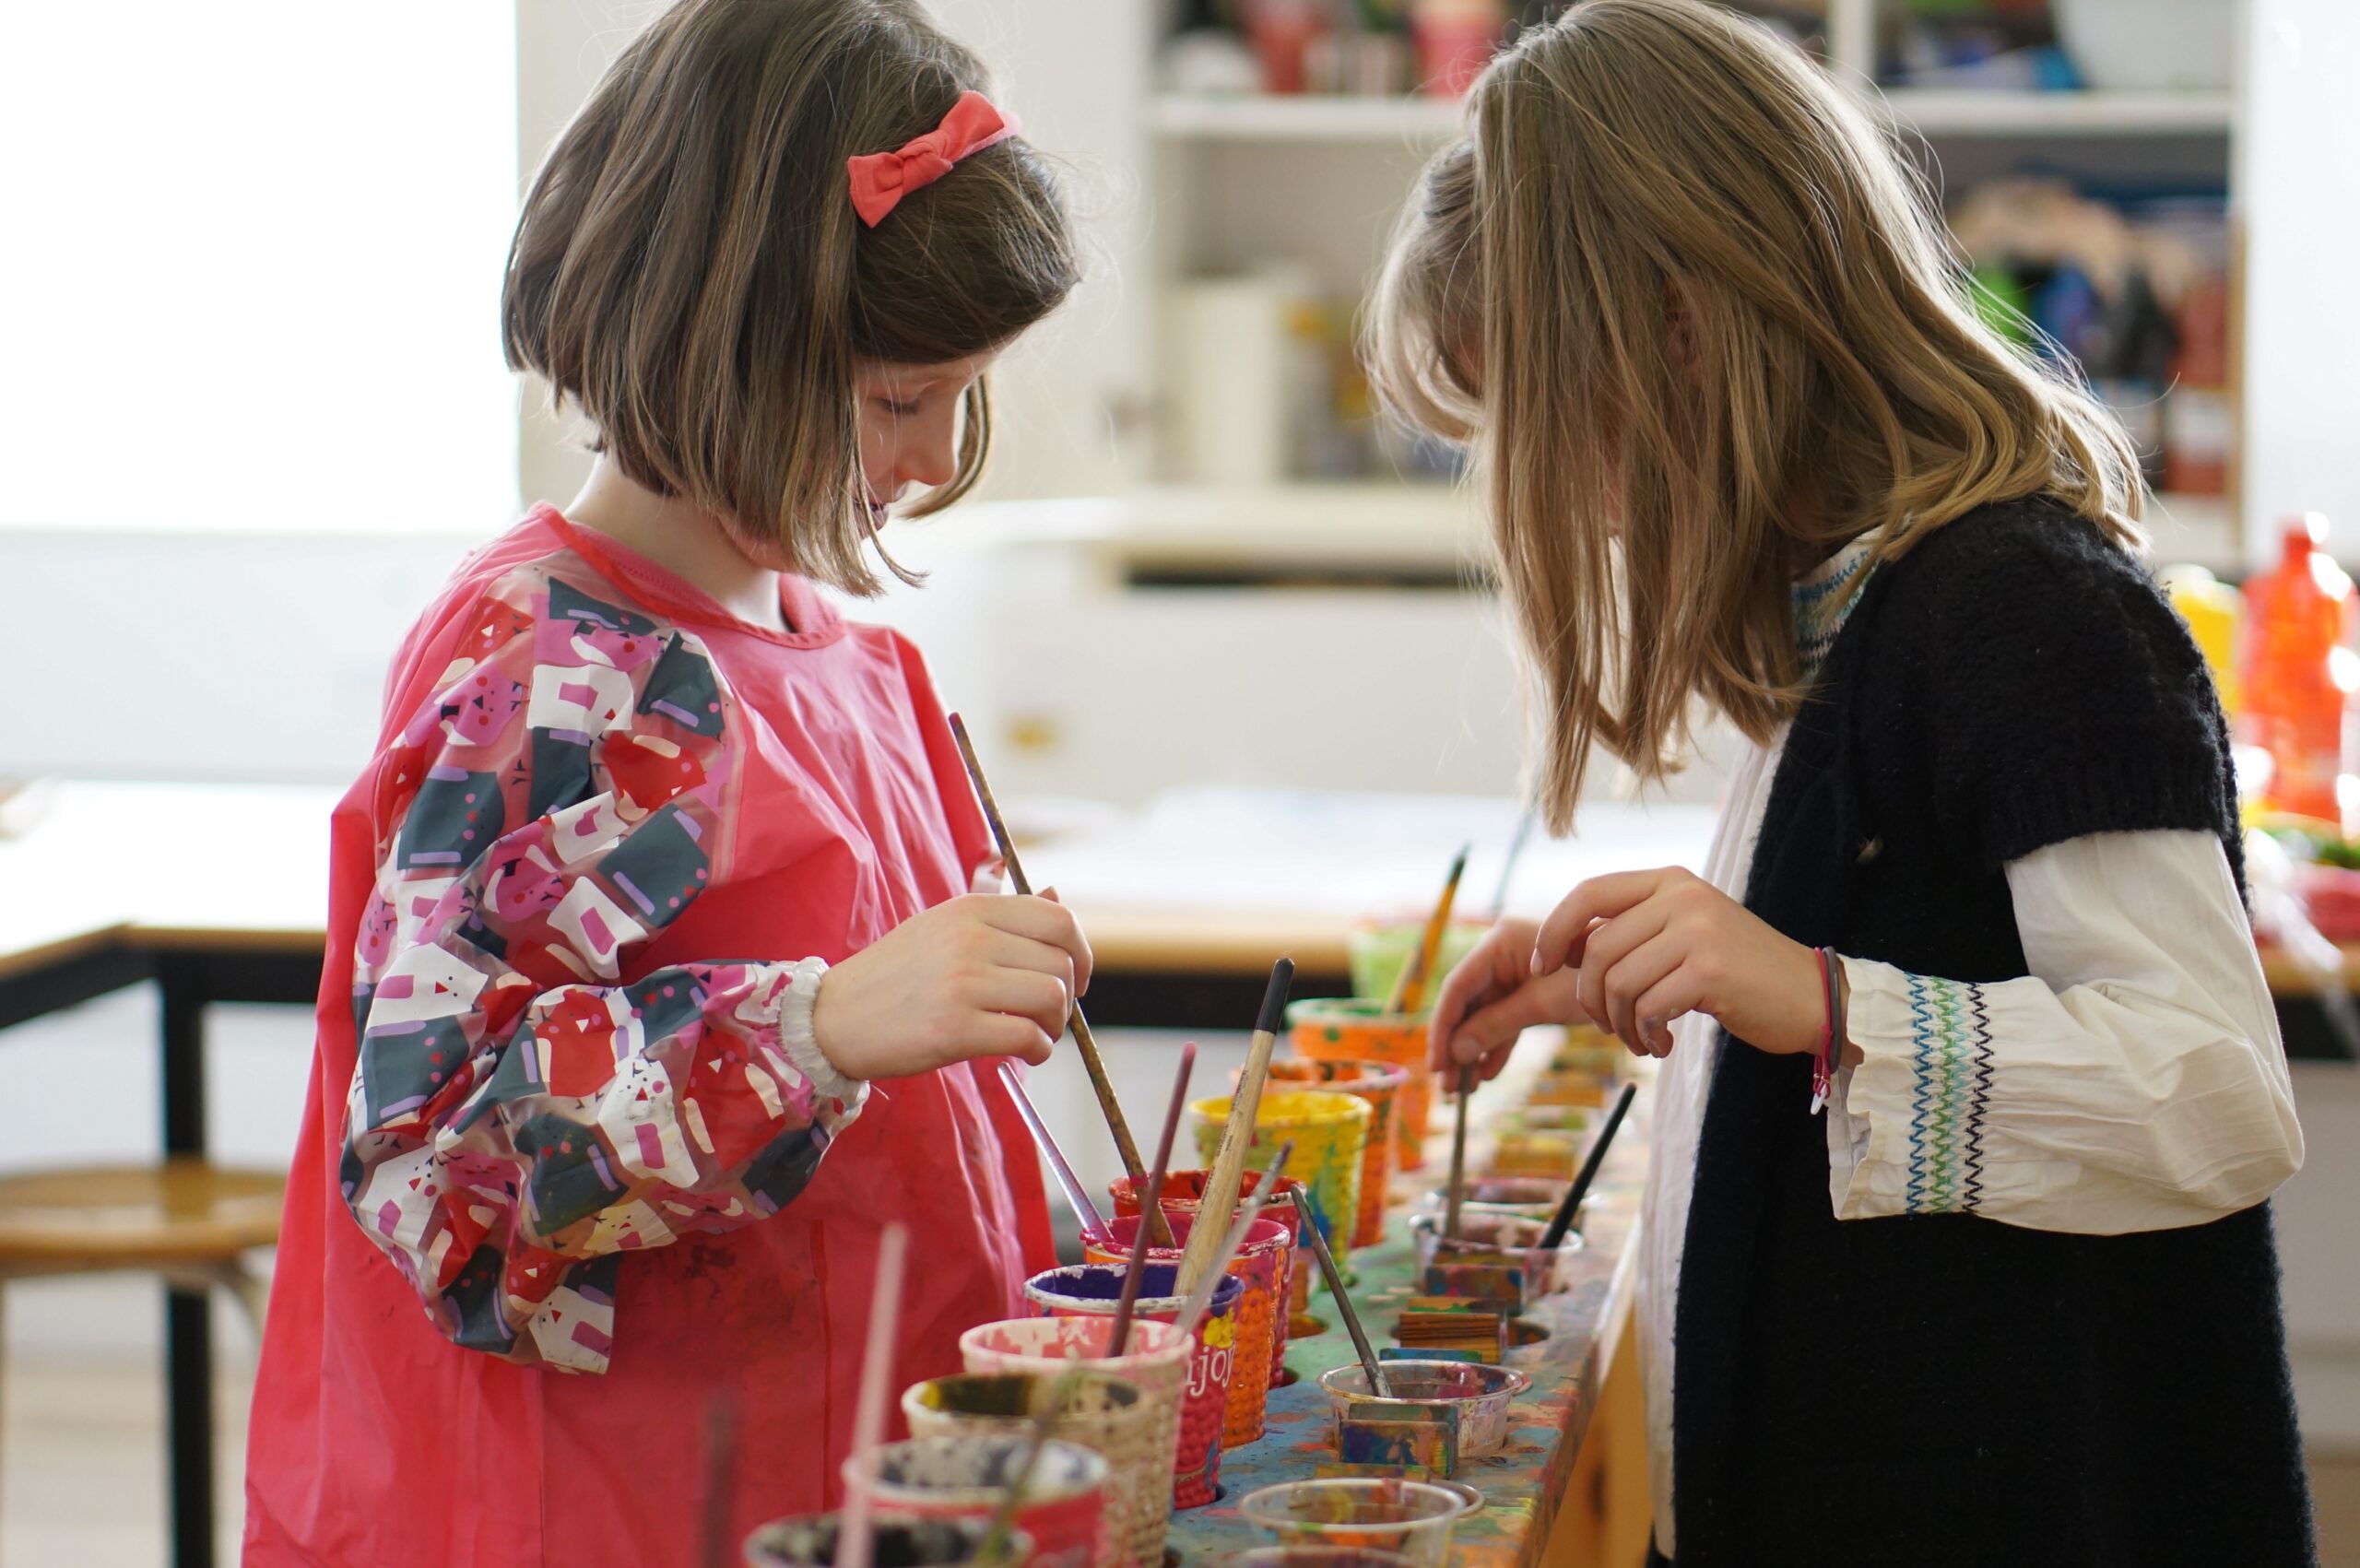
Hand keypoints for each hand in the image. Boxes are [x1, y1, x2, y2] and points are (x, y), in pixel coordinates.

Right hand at [811, 893, 1093, 1077]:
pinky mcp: (955, 1029)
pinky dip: (1039, 1050)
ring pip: (1052, 999)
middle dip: (1068, 996)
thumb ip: (1002, 917)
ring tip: (1037, 1034)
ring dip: (1056, 1025)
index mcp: (971, 910)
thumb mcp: (944, 927)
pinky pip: (1027, 1037)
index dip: (1081, 952)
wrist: (834, 1017)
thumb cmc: (895, 975)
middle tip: (1049, 1016)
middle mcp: (970, 939)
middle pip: (1061, 963)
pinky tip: (1025, 1053)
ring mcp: (963, 984)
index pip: (1057, 919)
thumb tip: (1059, 897)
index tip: (1076, 977)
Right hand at [1427, 917, 1591, 1085]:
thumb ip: (1495, 1025)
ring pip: (1483, 1016)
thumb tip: (1457, 1052)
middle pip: (1466, 1004)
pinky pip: (1504, 1020)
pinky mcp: (1531, 990)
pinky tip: (1486, 1074)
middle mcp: (1502, 954)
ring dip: (1474, 1051)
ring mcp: (1516, 972)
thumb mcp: (1541, 1005)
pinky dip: (1497, 1045)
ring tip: (1464, 1089)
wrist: (1639, 973)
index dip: (1443, 1028)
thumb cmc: (1591, 980)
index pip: (1457, 988)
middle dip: (1456, 1046)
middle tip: (1448, 1087)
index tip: (1436, 1065)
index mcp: (1499, 942)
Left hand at [1531, 867, 1824, 1056]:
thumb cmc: (1739, 973)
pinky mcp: (1711, 971)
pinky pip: (1646, 1008)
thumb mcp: (1684, 933)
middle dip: (1589, 997)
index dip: (1554, 931)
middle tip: (1607, 1025)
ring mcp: (1698, 931)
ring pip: (1617, 983)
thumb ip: (1633, 931)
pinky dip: (1643, 1035)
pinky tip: (1661, 1044)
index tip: (1541, 967)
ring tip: (1640, 1038)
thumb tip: (1561, 948)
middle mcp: (1682, 898)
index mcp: (1670, 881)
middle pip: (1597, 949)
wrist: (1813, 996)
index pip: (1589, 893)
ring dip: (1618, 1024)